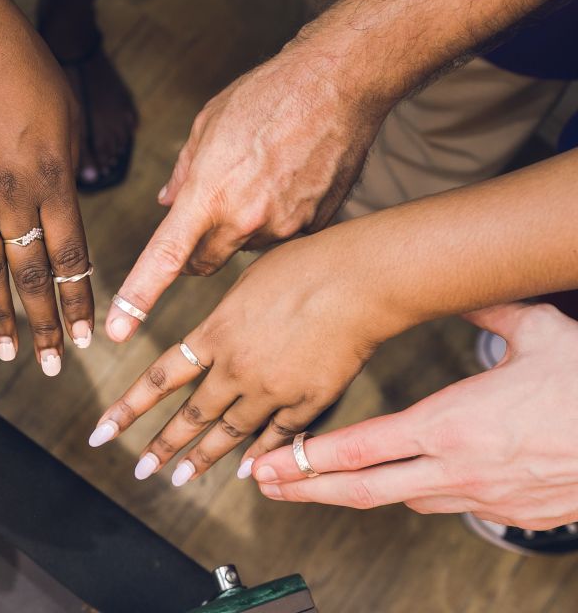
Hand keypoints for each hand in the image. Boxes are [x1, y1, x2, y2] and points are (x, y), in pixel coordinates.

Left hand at [89, 237, 391, 485]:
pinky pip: (277, 437)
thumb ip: (225, 319)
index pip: (159, 379)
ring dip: (203, 459)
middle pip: (191, 416)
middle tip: (140, 470)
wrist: (357, 281)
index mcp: (215, 335)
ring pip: (229, 434)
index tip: (103, 430)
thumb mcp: (246, 284)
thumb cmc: (304, 267)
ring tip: (181, 480)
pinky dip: (260, 455)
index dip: (129, 408)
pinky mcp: (307, 402)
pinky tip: (246, 471)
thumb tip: (213, 335)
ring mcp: (271, 390)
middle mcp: (235, 369)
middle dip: (162, 447)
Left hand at [104, 48, 386, 342]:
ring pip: (247, 248)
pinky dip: (280, 219)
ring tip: (261, 177)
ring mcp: (285, 227)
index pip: (166, 257)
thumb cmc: (266, 95)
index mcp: (210, 194)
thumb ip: (183, 175)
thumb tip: (166, 204)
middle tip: (207, 218)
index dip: (139, 296)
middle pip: (206, 263)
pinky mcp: (316, 226)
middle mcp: (246, 220)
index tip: (119, 329)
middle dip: (198, 250)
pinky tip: (291, 181)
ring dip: (243, 229)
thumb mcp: (207, 125)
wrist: (339, 82)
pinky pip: (284, 237)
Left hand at [253, 303, 577, 529]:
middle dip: (306, 488)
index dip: (309, 458)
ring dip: (355, 492)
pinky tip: (397, 486)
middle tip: (264, 484)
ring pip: (401, 501)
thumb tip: (457, 290)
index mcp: (453, 424)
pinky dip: (413, 496)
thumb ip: (486, 310)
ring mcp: (483, 497)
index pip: (362, 447)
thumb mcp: (539, 331)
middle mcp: (458, 468)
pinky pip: (446, 507)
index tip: (272, 460)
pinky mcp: (511, 513)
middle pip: (364, 488)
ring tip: (316, 486)